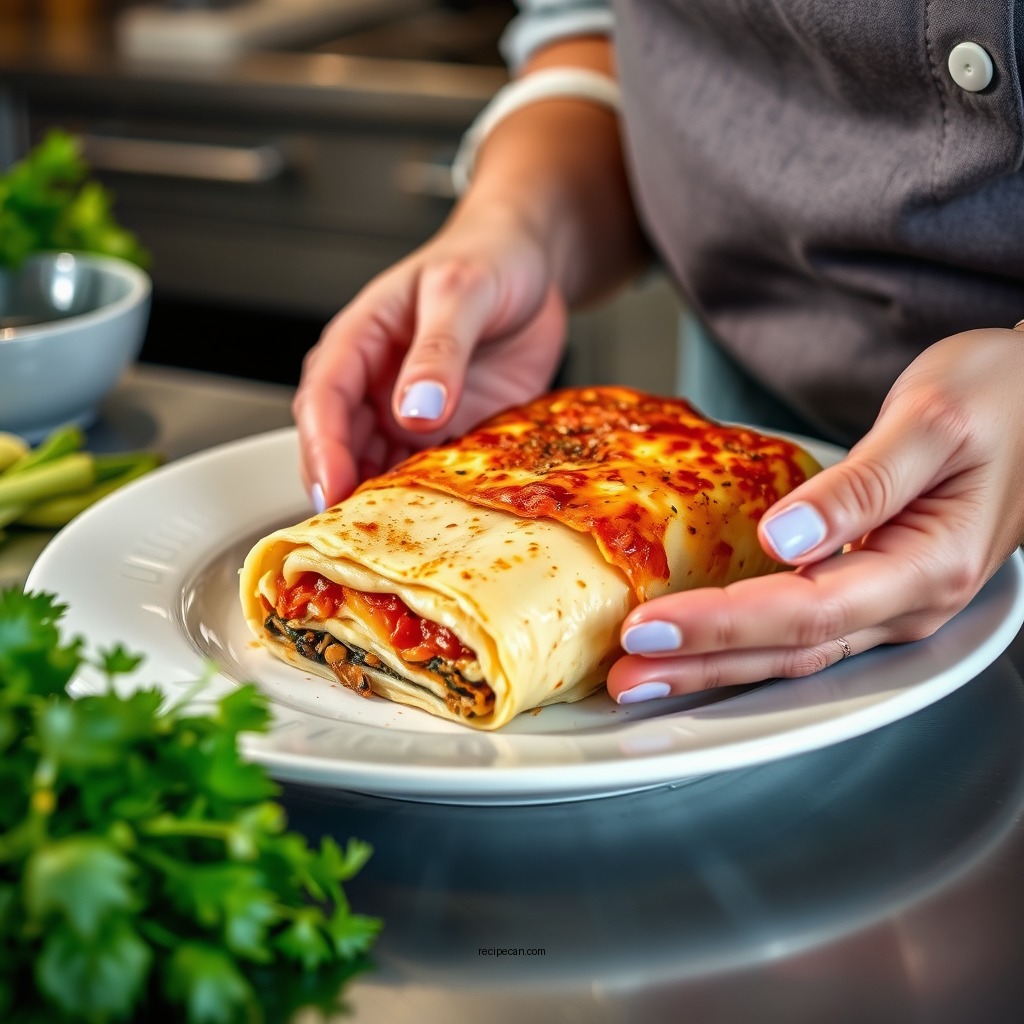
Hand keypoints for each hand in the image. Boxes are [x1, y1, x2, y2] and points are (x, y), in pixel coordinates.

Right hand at [292, 205, 566, 506]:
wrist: (533, 266)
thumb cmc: (487, 259)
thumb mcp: (462, 290)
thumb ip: (439, 348)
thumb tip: (414, 410)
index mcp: (359, 342)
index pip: (323, 401)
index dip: (322, 449)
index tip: (332, 489)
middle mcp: (375, 387)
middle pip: (341, 447)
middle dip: (345, 491)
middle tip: (360, 536)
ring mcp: (411, 416)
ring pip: (382, 470)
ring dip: (387, 504)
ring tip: (402, 542)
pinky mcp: (449, 435)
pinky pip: (432, 476)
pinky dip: (433, 502)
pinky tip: (445, 524)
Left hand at [606, 327, 1023, 702]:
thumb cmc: (1003, 395)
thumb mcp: (933, 422)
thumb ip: (861, 486)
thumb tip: (785, 536)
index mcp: (928, 565)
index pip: (804, 611)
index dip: (721, 625)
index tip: (649, 626)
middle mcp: (911, 602)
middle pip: (790, 650)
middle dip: (701, 666)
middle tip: (625, 676)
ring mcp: (895, 602)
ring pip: (794, 651)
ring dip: (716, 665)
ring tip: (645, 675)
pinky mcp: (878, 587)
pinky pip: (805, 629)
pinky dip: (745, 641)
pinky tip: (703, 643)